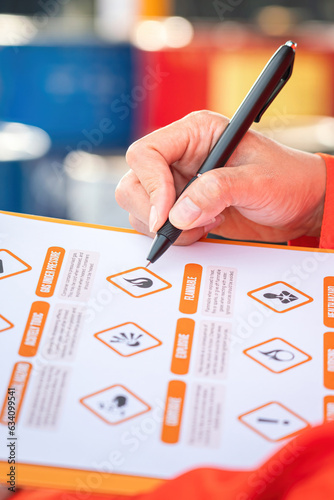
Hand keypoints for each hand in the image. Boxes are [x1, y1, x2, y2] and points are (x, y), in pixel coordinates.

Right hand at [116, 111, 325, 244]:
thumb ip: (216, 192)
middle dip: (154, 211)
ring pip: (140, 207)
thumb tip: (178, 215)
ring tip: (207, 223)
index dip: (151, 186)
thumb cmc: (288, 179)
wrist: (300, 205)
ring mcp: (179, 184)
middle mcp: (180, 157)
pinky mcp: (183, 207)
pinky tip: (205, 228)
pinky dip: (175, 236)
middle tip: (185, 224)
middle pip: (134, 183)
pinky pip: (157, 225)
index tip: (166, 215)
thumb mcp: (257, 181)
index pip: (146, 154)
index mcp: (195, 134)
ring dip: (168, 227)